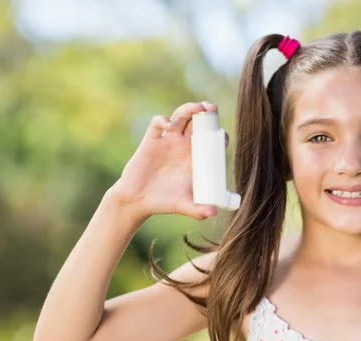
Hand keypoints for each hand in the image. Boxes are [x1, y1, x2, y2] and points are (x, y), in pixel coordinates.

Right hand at [109, 101, 228, 219]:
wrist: (138, 202)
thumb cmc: (164, 202)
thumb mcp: (184, 205)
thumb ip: (198, 210)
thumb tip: (213, 213)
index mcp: (195, 158)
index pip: (210, 140)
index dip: (218, 135)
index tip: (222, 138)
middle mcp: (183, 146)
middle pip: (197, 122)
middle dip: (206, 113)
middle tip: (213, 109)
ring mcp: (167, 141)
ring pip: (180, 117)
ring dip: (189, 109)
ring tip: (199, 107)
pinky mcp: (151, 140)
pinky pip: (158, 124)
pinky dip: (163, 121)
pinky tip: (168, 126)